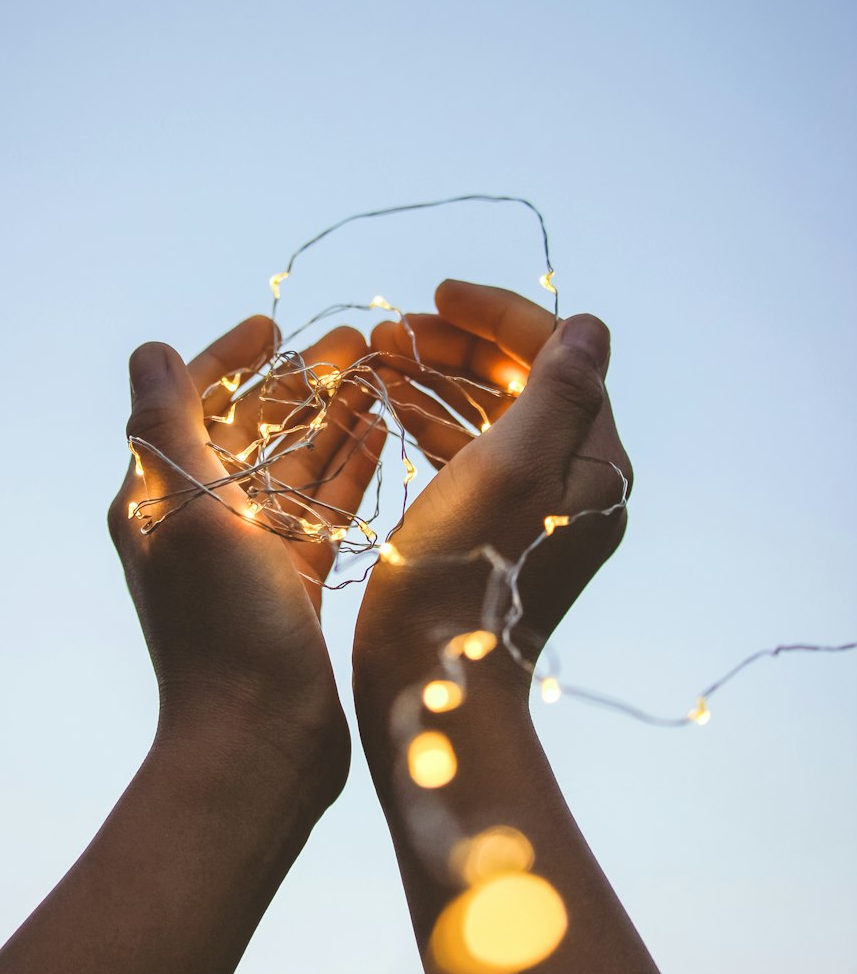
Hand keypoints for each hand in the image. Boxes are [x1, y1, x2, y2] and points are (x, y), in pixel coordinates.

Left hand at [108, 316, 385, 792]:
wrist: (258, 742)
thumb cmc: (219, 628)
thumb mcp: (184, 513)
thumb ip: (166, 425)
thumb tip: (152, 349)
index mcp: (160, 497)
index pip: (192, 403)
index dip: (230, 357)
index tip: (275, 323)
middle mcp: (200, 520)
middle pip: (253, 429)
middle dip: (300, 382)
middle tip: (359, 342)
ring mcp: (250, 553)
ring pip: (296, 465)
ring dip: (334, 417)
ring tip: (383, 372)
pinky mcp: (294, 583)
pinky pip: (324, 509)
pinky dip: (350, 469)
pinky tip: (385, 434)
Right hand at [353, 280, 631, 687]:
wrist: (434, 679)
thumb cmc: (466, 572)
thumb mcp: (512, 465)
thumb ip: (557, 390)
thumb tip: (589, 326)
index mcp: (595, 462)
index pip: (557, 355)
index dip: (496, 315)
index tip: (435, 295)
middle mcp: (575, 482)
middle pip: (523, 382)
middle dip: (459, 347)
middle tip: (393, 332)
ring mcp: (533, 509)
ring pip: (490, 417)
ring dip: (438, 379)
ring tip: (378, 359)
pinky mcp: (492, 533)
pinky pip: (469, 456)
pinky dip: (433, 424)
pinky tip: (389, 409)